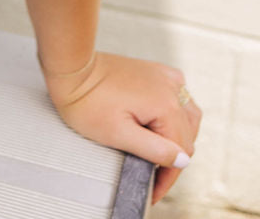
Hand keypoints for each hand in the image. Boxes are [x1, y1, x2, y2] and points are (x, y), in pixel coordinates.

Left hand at [43, 51, 200, 203]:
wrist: (72, 68)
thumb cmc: (88, 101)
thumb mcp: (119, 134)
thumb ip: (154, 150)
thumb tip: (183, 160)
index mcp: (165, 105)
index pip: (180, 152)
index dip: (167, 177)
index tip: (153, 191)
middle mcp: (171, 87)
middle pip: (185, 134)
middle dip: (171, 158)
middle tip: (152, 176)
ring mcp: (163, 76)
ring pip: (187, 115)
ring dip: (178, 136)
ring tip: (160, 154)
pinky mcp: (154, 71)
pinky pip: (178, 95)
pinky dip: (176, 112)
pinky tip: (164, 121)